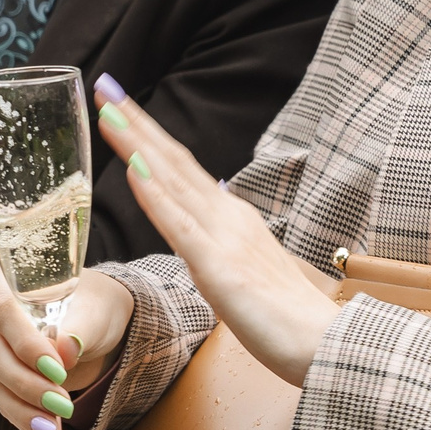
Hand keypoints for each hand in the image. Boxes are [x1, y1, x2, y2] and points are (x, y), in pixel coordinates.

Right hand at [0, 257, 133, 429]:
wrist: (93, 319)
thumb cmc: (93, 304)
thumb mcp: (96, 311)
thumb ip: (79, 328)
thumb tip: (64, 353)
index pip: (3, 310)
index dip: (26, 344)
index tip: (58, 370)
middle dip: (25, 383)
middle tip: (61, 405)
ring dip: (21, 406)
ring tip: (52, 428)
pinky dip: (18, 414)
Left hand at [92, 78, 337, 384]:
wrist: (325, 343)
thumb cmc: (286, 317)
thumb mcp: (245, 269)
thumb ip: (222, 243)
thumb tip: (207, 219)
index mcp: (232, 217)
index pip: (181, 168)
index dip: (148, 135)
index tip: (120, 106)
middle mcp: (228, 216)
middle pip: (173, 161)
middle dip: (135, 123)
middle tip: (105, 87)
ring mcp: (224, 238)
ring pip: (172, 180)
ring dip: (137, 144)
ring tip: (109, 113)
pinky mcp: (219, 267)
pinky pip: (180, 225)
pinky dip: (154, 194)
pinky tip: (133, 170)